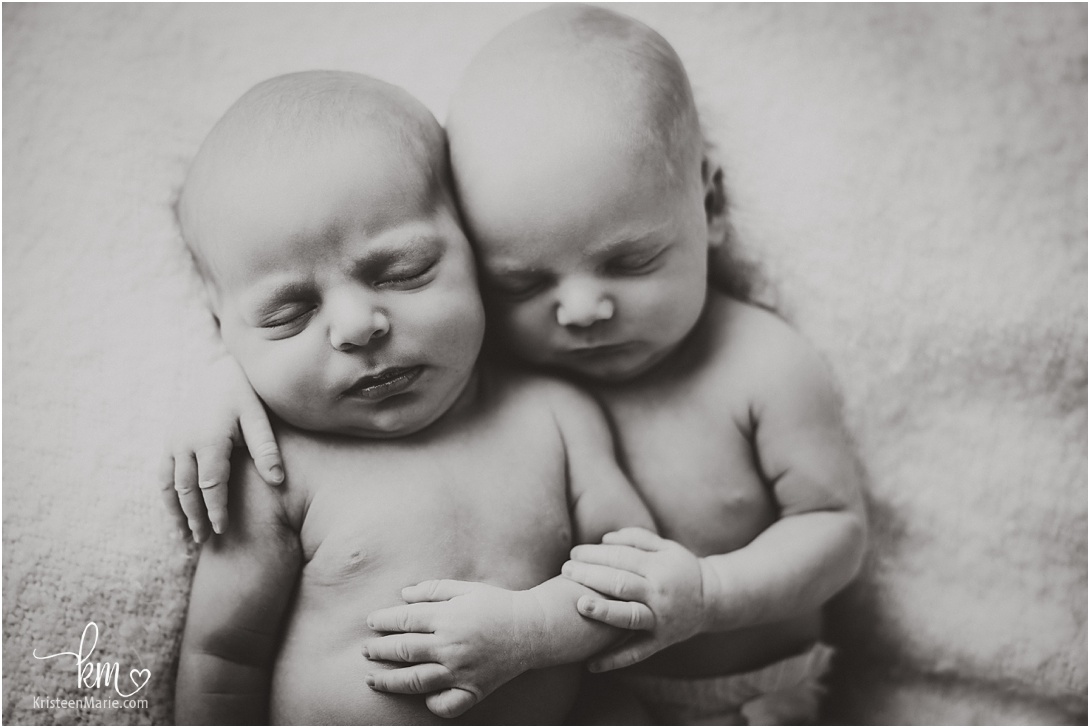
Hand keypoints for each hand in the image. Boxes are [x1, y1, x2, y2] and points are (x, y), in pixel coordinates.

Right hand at [159, 355, 282, 541]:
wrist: (220, 369)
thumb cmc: (246, 394)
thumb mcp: (260, 417)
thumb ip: (266, 449)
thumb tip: (278, 481)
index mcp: (209, 437)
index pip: (210, 483)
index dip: (215, 509)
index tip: (222, 530)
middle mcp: (185, 441)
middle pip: (185, 488)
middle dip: (193, 516)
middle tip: (203, 541)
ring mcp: (173, 440)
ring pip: (168, 484)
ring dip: (175, 511)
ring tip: (184, 537)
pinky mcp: (169, 439)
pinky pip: (163, 474)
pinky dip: (167, 497)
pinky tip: (176, 514)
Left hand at [362, 580, 544, 718]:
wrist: (532, 629)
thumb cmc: (497, 604)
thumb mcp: (466, 588)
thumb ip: (433, 590)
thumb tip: (403, 595)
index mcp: (448, 618)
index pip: (404, 621)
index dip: (383, 621)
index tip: (371, 622)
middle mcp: (450, 647)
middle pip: (404, 650)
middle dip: (379, 650)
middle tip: (365, 651)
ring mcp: (460, 672)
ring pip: (415, 681)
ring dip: (389, 681)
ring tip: (371, 680)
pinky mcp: (472, 690)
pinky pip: (445, 705)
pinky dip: (430, 703)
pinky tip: (420, 696)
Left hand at [562, 527, 708, 671]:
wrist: (713, 599)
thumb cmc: (681, 568)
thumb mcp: (665, 547)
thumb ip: (635, 538)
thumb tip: (603, 539)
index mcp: (658, 567)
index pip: (621, 557)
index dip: (595, 554)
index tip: (574, 553)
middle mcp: (658, 593)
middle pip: (620, 583)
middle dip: (590, 575)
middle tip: (565, 570)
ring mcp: (659, 619)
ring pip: (628, 616)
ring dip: (603, 611)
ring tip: (579, 605)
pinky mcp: (660, 642)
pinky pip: (636, 653)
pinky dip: (614, 660)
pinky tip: (590, 665)